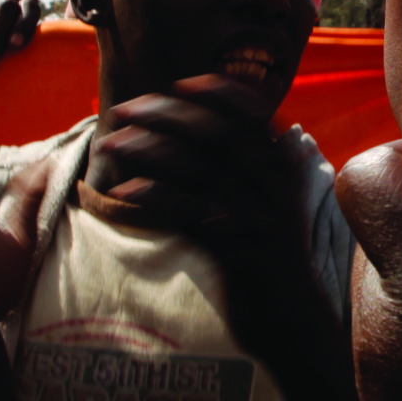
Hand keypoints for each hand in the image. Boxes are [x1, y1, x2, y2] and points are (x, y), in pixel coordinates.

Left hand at [90, 74, 316, 268]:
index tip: (180, 83)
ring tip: (109, 144)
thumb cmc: (272, 251)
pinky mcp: (231, 248)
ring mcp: (253, 216)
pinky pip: (183, 213)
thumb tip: (234, 117)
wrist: (291, 316)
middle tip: (122, 110)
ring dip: (144, 150)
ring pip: (192, 168)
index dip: (216, 93)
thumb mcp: (278, 199)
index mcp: (284, 167)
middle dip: (163, 115)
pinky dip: (150, 198)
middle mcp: (272, 185)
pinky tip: (122, 192)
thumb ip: (258, 160)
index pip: (252, 114)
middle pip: (213, 133)